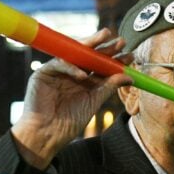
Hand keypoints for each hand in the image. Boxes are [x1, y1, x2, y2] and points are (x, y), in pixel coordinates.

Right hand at [11, 29, 132, 169]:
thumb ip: (109, 87)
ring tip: (105, 39)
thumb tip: (129, 76)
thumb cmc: (69, 121)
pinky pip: (58, 63)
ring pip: (74, 53)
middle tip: (120, 41)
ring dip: (90, 45)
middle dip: (105, 47)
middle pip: (89, 55)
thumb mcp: (94, 101)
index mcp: (85, 81)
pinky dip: (71, 67)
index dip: (115, 59)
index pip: (101, 65)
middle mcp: (72, 73)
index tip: (130, 56)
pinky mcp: (43, 73)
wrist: (47, 134)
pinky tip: (82, 75)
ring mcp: (58, 72)